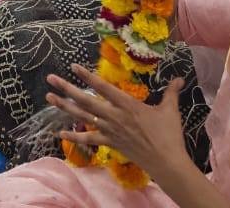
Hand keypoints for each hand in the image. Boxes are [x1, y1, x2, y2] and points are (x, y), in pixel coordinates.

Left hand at [48, 66, 189, 181]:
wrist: (167, 162)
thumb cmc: (169, 135)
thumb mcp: (170, 110)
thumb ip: (171, 92)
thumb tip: (180, 78)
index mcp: (127, 105)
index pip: (103, 87)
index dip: (87, 76)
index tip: (73, 67)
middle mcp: (114, 116)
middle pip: (86, 101)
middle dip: (66, 89)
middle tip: (50, 79)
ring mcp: (110, 130)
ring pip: (83, 117)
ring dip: (64, 107)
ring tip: (49, 97)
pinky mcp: (109, 143)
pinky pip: (88, 140)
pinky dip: (73, 136)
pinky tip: (59, 132)